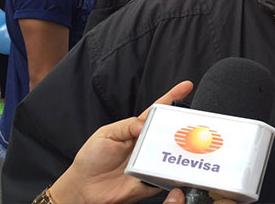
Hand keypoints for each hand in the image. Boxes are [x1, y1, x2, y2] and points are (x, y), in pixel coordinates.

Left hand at [49, 81, 193, 203]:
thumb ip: (127, 125)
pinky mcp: (150, 181)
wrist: (83, 188)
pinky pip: (166, 176)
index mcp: (136, 129)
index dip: (172, 97)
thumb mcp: (106, 134)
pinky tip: (174, 168)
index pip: (157, 110)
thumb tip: (145, 125)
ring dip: (177, 148)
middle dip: (182, 124)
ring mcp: (149, 162)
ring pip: (172, 152)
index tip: (186, 86)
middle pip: (170, 130)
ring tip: (183, 145)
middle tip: (190, 121)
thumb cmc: (91, 159)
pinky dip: (171, 173)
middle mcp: (146, 145)